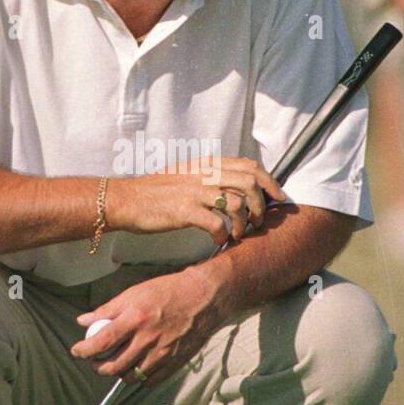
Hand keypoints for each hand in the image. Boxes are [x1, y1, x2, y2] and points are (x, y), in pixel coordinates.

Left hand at [70, 268, 222, 387]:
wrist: (204, 297)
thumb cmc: (168, 291)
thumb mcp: (135, 293)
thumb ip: (108, 310)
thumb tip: (84, 321)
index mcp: (136, 318)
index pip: (102, 341)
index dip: (85, 350)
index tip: (77, 351)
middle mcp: (148, 338)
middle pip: (114, 365)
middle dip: (98, 366)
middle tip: (95, 361)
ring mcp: (163, 353)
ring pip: (131, 376)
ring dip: (118, 373)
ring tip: (115, 364)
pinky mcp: (175, 362)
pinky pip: (151, 380)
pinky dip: (139, 378)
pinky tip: (136, 368)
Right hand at [106, 156, 286, 245]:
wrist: (127, 200)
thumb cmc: (156, 192)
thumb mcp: (187, 174)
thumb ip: (211, 176)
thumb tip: (237, 187)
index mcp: (206, 164)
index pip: (249, 166)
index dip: (269, 182)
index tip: (277, 197)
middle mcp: (203, 174)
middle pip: (250, 183)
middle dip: (260, 205)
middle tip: (257, 221)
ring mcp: (194, 191)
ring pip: (237, 203)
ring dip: (243, 223)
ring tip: (237, 234)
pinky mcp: (184, 210)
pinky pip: (216, 224)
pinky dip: (223, 235)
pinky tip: (218, 241)